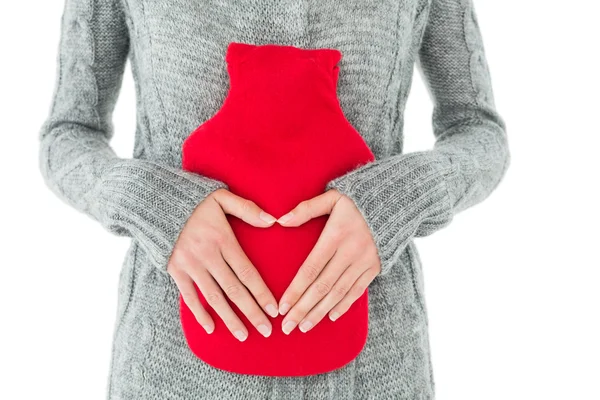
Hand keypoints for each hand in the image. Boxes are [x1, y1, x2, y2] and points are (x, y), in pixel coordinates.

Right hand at [167, 188, 279, 341]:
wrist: (156, 203)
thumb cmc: (195, 200)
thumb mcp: (222, 197)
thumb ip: (247, 209)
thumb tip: (272, 221)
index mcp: (222, 239)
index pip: (247, 272)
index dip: (261, 293)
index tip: (274, 310)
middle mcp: (207, 255)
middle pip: (234, 290)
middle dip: (251, 312)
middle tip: (266, 330)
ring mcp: (190, 265)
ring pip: (213, 298)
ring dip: (229, 318)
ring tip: (244, 335)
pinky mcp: (175, 271)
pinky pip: (189, 297)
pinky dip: (200, 314)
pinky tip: (212, 328)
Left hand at [276, 188, 380, 333]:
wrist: (394, 203)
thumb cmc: (355, 200)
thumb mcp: (331, 198)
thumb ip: (306, 209)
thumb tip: (280, 221)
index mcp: (336, 236)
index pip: (311, 269)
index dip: (295, 290)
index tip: (281, 307)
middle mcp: (350, 252)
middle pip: (322, 287)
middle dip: (303, 309)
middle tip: (287, 327)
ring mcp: (364, 262)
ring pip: (338, 293)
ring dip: (320, 312)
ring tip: (304, 327)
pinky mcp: (374, 268)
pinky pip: (357, 291)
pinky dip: (343, 305)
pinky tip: (330, 316)